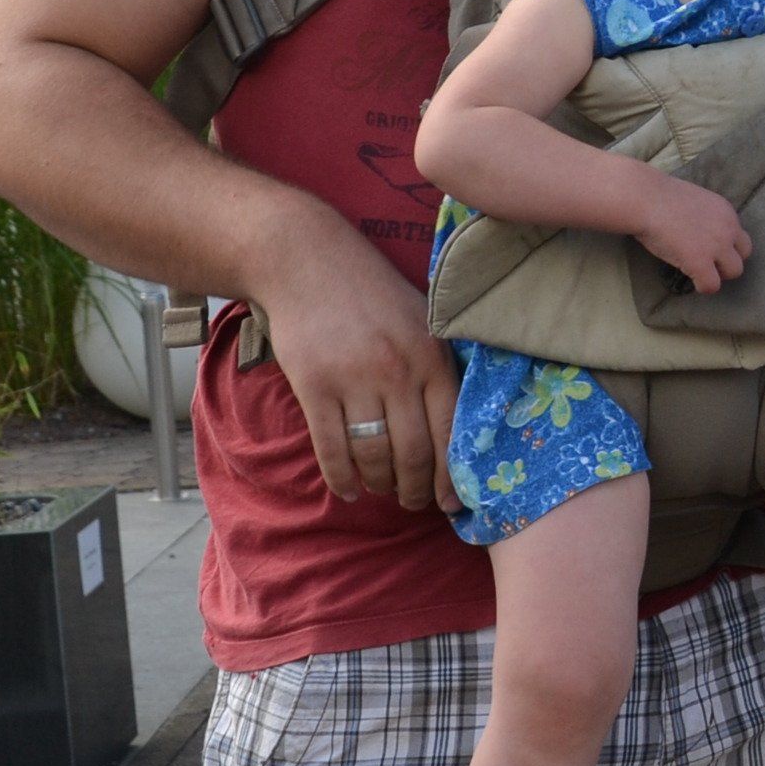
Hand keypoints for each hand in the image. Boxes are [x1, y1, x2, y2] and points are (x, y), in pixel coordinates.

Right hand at [248, 208, 463, 513]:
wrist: (307, 262)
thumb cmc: (372, 294)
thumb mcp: (421, 321)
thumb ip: (438, 368)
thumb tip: (457, 431)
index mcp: (432, 356)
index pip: (449, 430)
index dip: (452, 476)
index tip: (452, 503)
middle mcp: (398, 370)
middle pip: (414, 451)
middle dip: (416, 488)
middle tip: (414, 502)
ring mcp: (354, 378)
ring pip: (374, 453)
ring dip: (380, 483)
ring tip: (382, 491)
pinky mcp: (315, 384)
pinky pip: (331, 447)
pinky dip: (341, 476)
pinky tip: (348, 490)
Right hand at [634, 173, 751, 292]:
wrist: (644, 198)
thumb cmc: (658, 196)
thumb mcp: (694, 202)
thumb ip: (705, 218)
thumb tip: (701, 233)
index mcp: (726, 212)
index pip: (740, 237)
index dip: (726, 246)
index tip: (708, 248)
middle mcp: (728, 228)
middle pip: (744, 255)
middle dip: (727, 260)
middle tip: (705, 261)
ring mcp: (717, 246)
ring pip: (734, 272)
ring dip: (717, 273)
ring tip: (697, 270)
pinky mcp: (700, 262)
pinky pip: (712, 285)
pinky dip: (702, 286)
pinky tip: (689, 278)